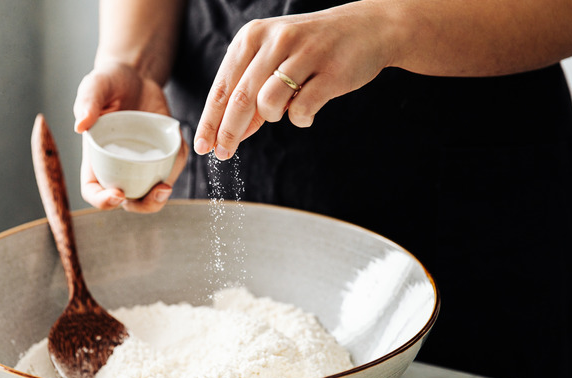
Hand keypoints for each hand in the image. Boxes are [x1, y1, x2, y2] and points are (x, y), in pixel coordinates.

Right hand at [73, 61, 188, 212]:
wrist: (135, 75)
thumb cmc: (109, 82)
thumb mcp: (95, 86)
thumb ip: (87, 102)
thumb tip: (80, 125)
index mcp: (96, 158)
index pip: (93, 191)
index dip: (103, 201)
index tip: (118, 194)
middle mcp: (118, 166)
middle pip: (128, 201)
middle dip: (143, 205)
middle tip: (157, 191)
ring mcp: (141, 163)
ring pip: (152, 191)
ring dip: (161, 195)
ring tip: (166, 184)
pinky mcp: (162, 154)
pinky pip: (171, 167)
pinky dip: (177, 164)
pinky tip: (180, 149)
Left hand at [193, 2, 395, 159]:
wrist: (368, 29)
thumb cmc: (312, 48)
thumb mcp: (273, 59)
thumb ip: (251, 92)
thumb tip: (229, 134)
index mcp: (253, 36)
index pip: (222, 87)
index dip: (210, 121)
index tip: (202, 146)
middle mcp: (275, 40)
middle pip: (240, 99)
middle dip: (228, 132)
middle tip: (223, 154)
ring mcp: (304, 54)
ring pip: (268, 104)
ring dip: (272, 117)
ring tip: (286, 108)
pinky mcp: (330, 72)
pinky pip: (301, 111)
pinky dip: (300, 119)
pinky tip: (307, 110)